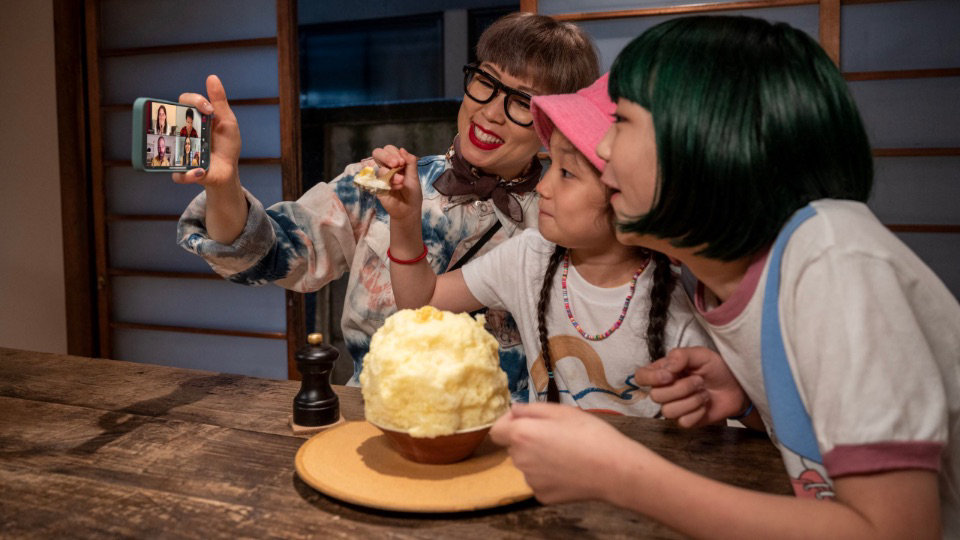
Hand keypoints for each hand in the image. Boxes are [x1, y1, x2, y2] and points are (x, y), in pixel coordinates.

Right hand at [172, 74, 240, 188]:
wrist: (228, 171)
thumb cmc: (226, 144)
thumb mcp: (227, 122)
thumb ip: (220, 101)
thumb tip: (211, 77)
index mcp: (193, 119)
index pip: (184, 101)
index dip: (194, 101)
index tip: (209, 109)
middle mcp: (182, 133)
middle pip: (169, 121)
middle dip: (176, 122)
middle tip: (193, 128)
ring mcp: (180, 151)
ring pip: (168, 148)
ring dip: (180, 150)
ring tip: (197, 152)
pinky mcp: (184, 171)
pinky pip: (177, 174)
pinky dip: (187, 175)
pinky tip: (199, 170)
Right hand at [374, 145, 421, 222]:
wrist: (409, 210)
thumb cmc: (412, 193)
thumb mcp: (414, 176)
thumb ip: (410, 162)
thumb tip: (402, 149)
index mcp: (395, 162)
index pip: (389, 149)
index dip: (394, 153)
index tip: (402, 162)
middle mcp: (386, 167)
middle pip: (377, 153)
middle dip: (387, 157)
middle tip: (396, 164)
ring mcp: (380, 177)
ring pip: (378, 167)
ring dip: (391, 174)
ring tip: (401, 182)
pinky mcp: (376, 187)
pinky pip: (377, 180)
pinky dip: (388, 183)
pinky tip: (396, 187)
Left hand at [490, 403, 651, 504]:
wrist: (613, 469)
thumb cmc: (590, 434)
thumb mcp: (561, 411)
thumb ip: (531, 409)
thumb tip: (513, 410)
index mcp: (522, 435)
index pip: (496, 430)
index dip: (509, 423)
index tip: (527, 421)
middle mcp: (520, 459)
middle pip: (514, 447)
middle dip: (528, 439)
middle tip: (556, 435)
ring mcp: (530, 480)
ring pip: (527, 464)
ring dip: (538, 458)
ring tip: (566, 453)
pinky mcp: (542, 495)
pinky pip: (539, 481)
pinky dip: (549, 475)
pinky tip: (569, 470)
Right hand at [635, 347, 748, 426]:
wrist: (736, 387)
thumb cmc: (716, 368)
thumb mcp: (700, 354)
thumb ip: (681, 355)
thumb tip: (667, 367)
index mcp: (663, 371)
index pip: (641, 376)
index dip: (651, 378)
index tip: (670, 375)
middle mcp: (665, 389)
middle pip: (655, 396)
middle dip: (681, 388)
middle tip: (699, 381)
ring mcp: (674, 406)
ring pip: (668, 411)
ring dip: (691, 400)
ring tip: (704, 393)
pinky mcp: (686, 420)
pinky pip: (683, 421)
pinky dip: (698, 412)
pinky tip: (705, 405)